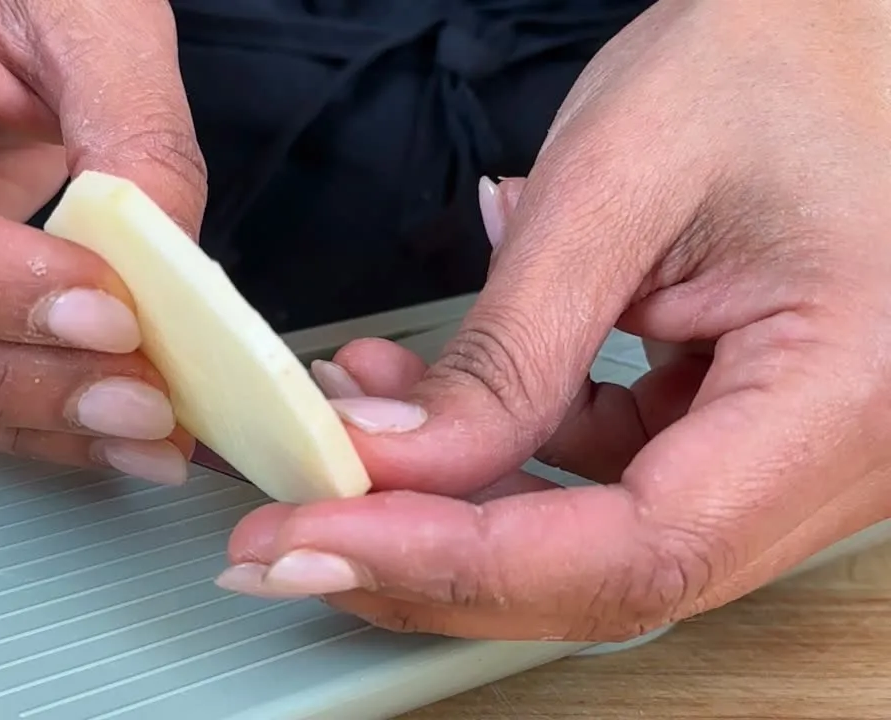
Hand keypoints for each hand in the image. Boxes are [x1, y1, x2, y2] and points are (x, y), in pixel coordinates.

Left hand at [220, 0, 890, 640]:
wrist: (846, 26)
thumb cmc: (780, 53)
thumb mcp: (616, 183)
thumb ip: (505, 346)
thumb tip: (388, 452)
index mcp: (845, 392)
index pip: (638, 550)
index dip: (459, 565)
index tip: (319, 542)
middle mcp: (848, 456)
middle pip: (614, 579)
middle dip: (434, 563)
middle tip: (296, 532)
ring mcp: (800, 455)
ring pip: (601, 545)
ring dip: (456, 506)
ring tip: (348, 427)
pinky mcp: (746, 431)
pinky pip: (614, 484)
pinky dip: (508, 454)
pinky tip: (434, 398)